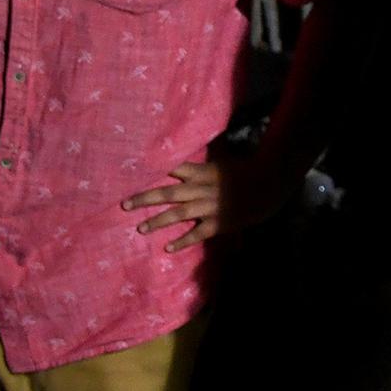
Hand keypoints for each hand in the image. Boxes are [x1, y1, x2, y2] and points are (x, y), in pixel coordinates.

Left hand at [122, 153, 291, 252]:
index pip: (173, 168)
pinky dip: (183, 241)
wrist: (266, 188)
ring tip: (141, 228)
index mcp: (201, 172)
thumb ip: (202, 159)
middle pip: (168, 193)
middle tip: (124, 204)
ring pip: (178, 215)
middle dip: (145, 198)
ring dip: (158, 221)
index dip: (153, 170)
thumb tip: (191, 142)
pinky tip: (168, 248)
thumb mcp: (222, 160)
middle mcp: (201, 189)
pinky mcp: (217, 224)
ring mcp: (208, 207)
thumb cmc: (243, 172)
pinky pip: (197, 234)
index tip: (132, 172)